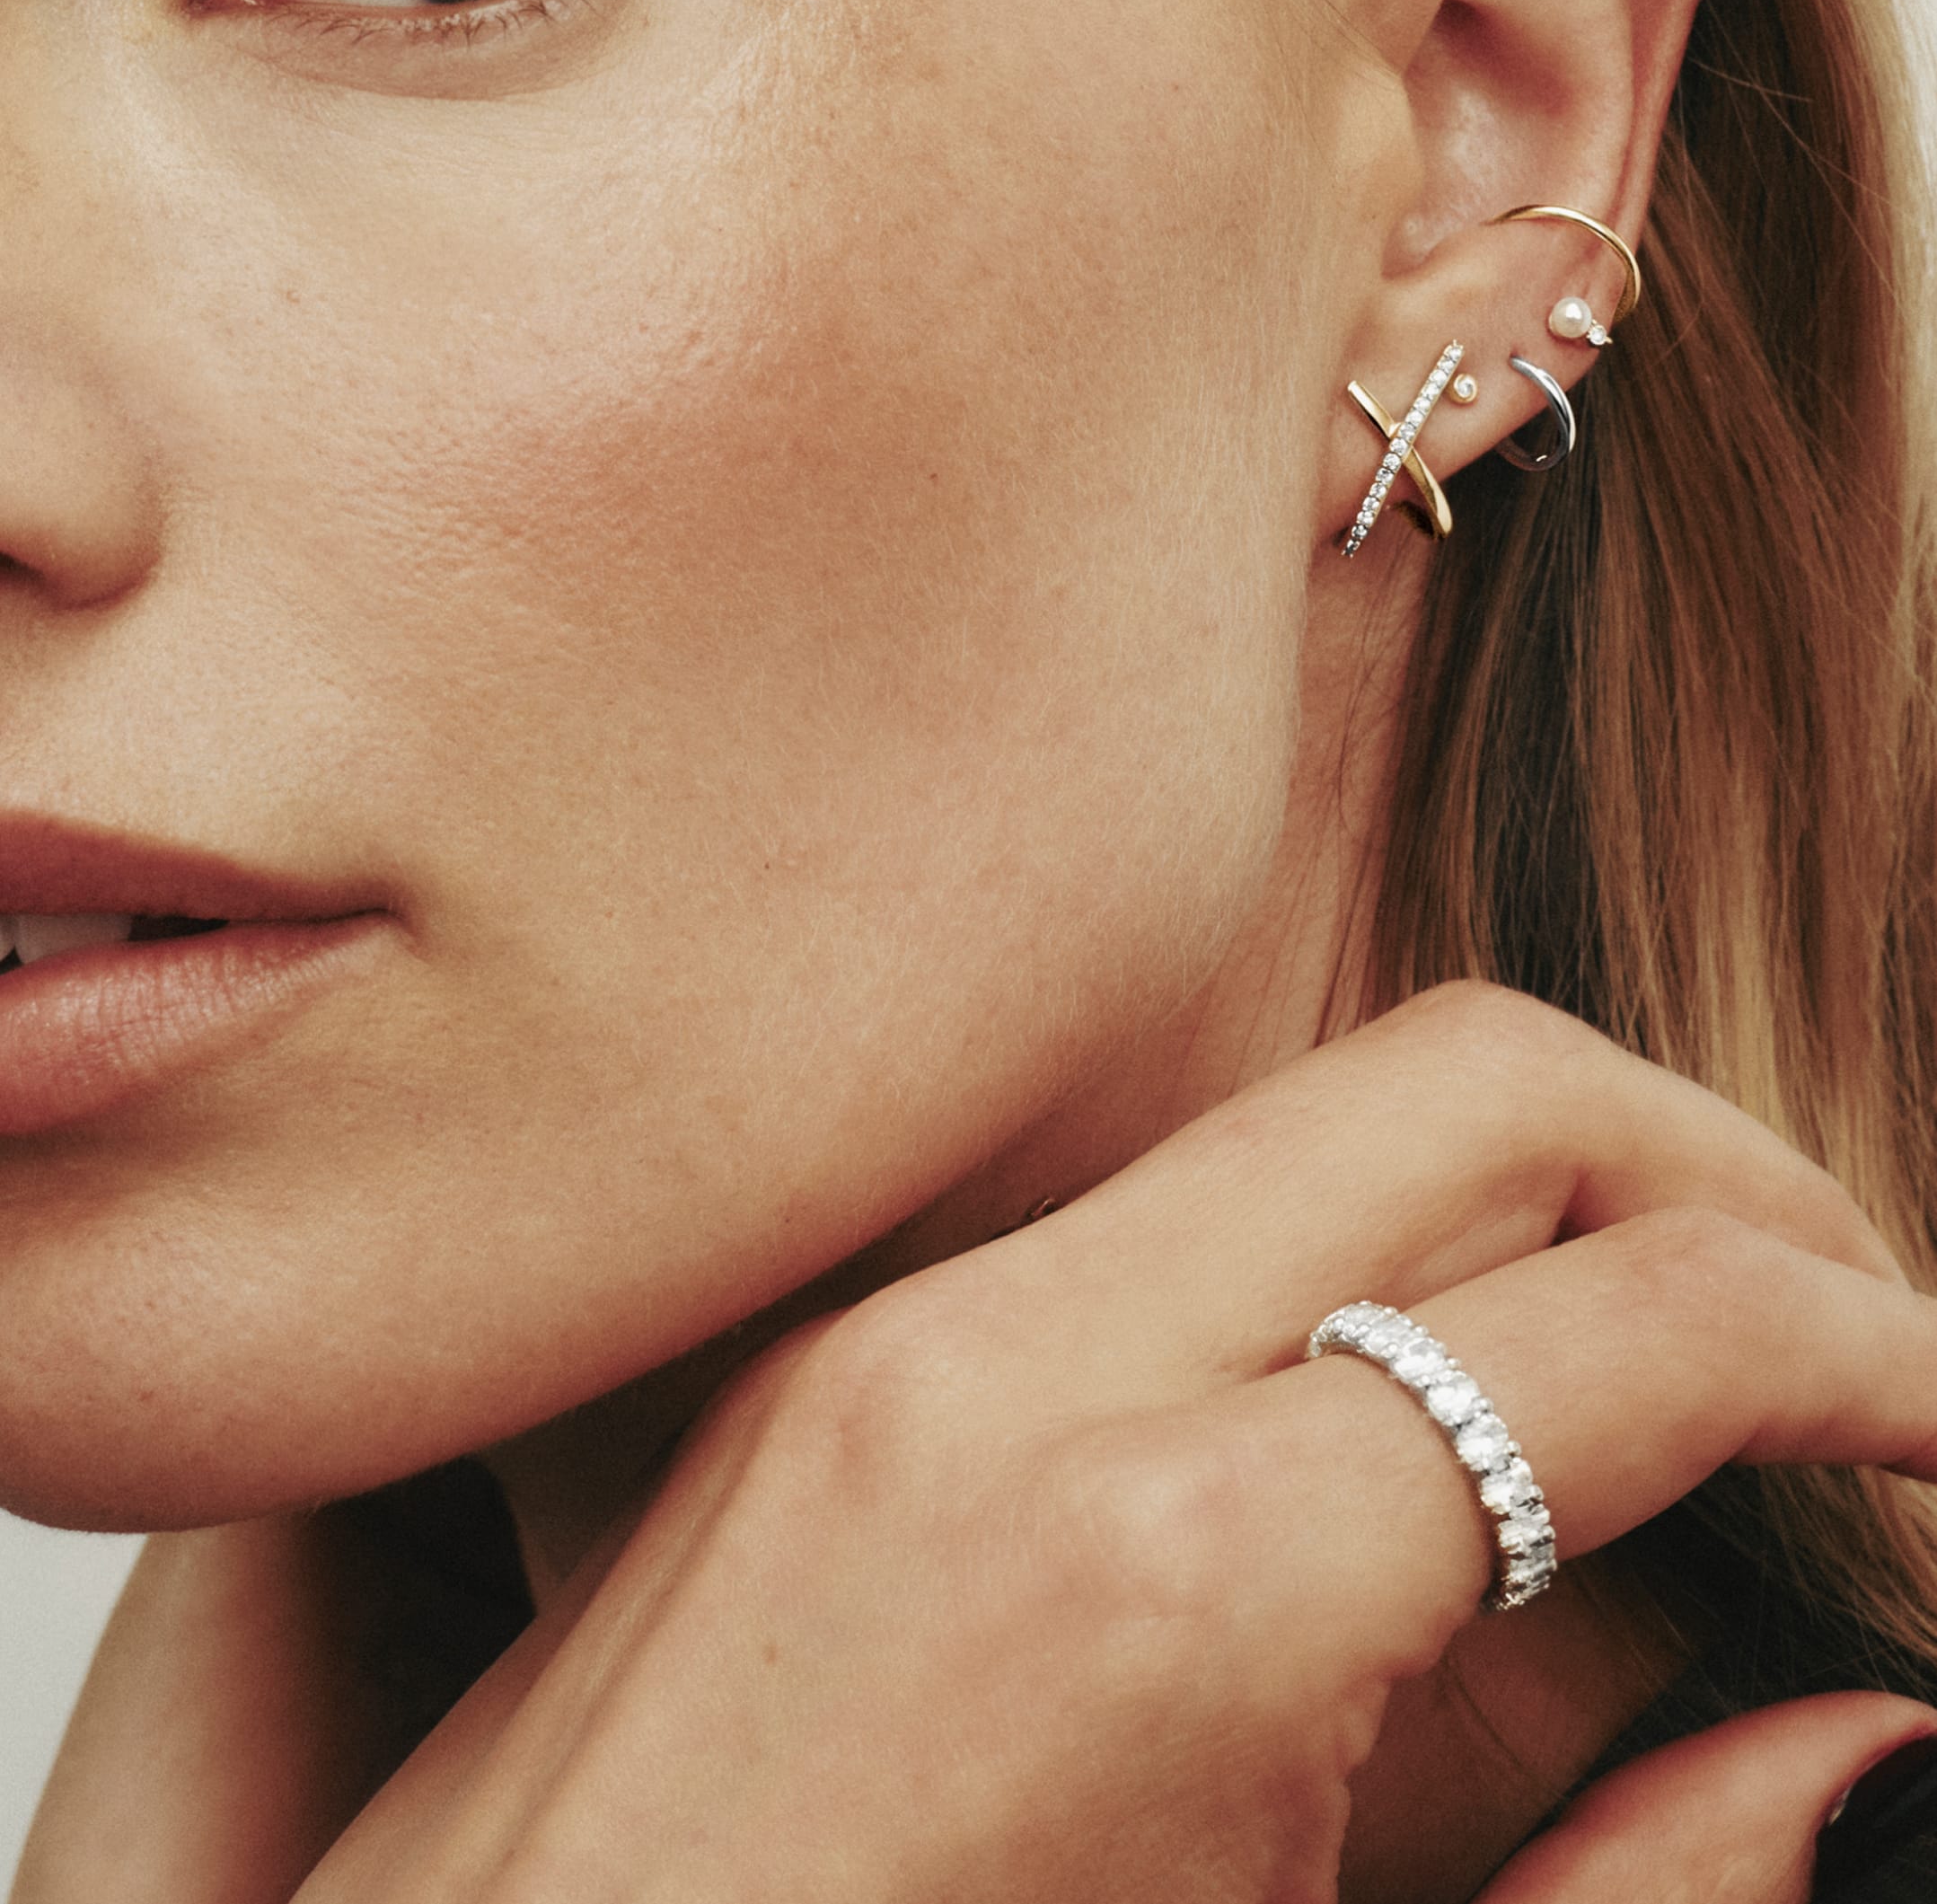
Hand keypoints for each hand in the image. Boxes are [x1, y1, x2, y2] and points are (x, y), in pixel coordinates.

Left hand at [266, 983, 1936, 1901]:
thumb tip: (1864, 1760)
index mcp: (1175, 1578)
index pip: (1638, 1323)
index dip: (1866, 1353)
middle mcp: (1012, 1375)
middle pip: (1470, 1083)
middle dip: (1713, 1168)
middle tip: (1842, 1337)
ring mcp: (880, 1353)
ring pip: (1298, 1125)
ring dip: (1512, 1204)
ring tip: (1648, 1385)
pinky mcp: (808, 1390)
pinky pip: (1142, 1230)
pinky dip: (1331, 1274)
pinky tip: (1399, 1444)